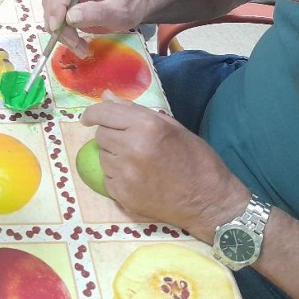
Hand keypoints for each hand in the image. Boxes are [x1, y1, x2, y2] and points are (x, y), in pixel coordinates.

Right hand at [42, 0, 146, 55]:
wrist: (130, 5)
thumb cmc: (129, 5)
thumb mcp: (120, 12)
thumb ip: (97, 13)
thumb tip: (70, 17)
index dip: (57, 6)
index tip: (57, 27)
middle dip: (59, 24)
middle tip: (74, 44)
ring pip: (50, 10)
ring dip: (60, 32)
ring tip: (79, 46)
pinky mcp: (64, 1)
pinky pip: (54, 17)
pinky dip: (62, 33)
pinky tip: (76, 42)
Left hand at [81, 93, 249, 241]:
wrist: (209, 201)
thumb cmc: (196, 159)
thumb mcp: (171, 126)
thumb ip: (135, 111)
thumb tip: (107, 97)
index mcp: (146, 126)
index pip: (103, 114)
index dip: (92, 113)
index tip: (88, 117)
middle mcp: (131, 148)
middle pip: (101, 135)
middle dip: (111, 135)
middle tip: (130, 142)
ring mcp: (125, 174)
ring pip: (103, 156)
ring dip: (114, 156)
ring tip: (139, 162)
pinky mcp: (122, 195)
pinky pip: (107, 178)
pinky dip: (117, 176)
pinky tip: (139, 178)